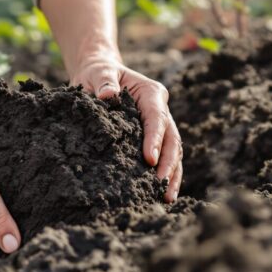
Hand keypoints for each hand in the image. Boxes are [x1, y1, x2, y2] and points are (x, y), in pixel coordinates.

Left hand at [72, 55, 182, 201]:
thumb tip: (109, 96)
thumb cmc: (98, 74)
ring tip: (166, 197)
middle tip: (161, 187)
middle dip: (168, 163)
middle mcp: (161, 109)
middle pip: (171, 138)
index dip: (155, 139)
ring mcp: (160, 123)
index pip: (157, 118)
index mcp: (151, 92)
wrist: (100, 75)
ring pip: (173, 150)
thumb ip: (104, 82)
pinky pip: (164, 156)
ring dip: (172, 173)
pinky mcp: (154, 136)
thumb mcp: (98, 73)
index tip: (149, 160)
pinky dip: (166, 173)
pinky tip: (162, 193)